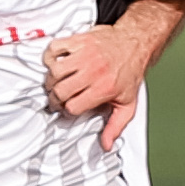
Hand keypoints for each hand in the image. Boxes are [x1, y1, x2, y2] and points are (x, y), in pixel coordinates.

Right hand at [44, 27, 144, 150]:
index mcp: (104, 88)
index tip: (69, 109)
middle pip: (60, 90)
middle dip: (55, 99)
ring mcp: (85, 55)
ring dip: (51, 80)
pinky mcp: (79, 40)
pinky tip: (56, 63)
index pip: (73, 106)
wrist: (135, 43)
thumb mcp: (127, 103)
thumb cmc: (130, 72)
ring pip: (54, 71)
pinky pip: (54, 48)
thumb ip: (115, 126)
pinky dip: (50, 56)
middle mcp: (94, 72)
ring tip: (56, 83)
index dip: (68, 111)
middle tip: (58, 99)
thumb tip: (106, 144)